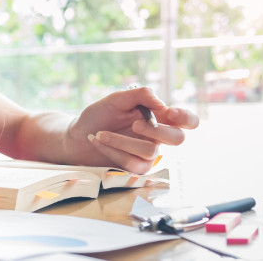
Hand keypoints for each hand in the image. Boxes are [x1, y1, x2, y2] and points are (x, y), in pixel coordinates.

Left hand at [64, 87, 198, 173]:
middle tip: (135, 123)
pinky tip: (98, 141)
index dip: (186, 118)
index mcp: (158, 116)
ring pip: (150, 151)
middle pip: (177, 138)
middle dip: (157, 131)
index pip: (186, 120)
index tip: (170, 113)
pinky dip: (113, 150)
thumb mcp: (117, 99)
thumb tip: (161, 103)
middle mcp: (157, 136)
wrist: (76, 136)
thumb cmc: (98, 116)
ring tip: (101, 133)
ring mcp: (147, 154)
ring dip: (123, 141)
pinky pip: (133, 163)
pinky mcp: (135, 168)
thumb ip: (140, 95)